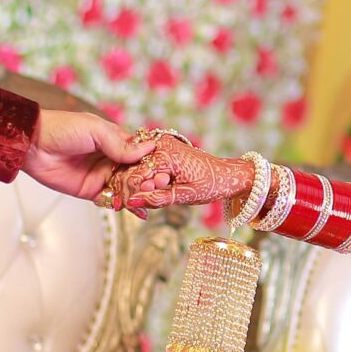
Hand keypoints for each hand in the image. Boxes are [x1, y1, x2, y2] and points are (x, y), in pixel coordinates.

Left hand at [22, 111, 156, 202]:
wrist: (33, 145)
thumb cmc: (63, 128)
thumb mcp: (95, 130)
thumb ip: (121, 144)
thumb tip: (149, 149)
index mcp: (116, 139)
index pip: (141, 151)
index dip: (154, 159)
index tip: (166, 166)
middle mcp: (112, 158)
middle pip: (138, 171)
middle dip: (150, 179)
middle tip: (160, 185)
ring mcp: (102, 175)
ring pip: (128, 187)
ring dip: (141, 192)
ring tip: (152, 197)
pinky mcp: (91, 190)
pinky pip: (112, 199)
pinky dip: (127, 205)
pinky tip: (140, 211)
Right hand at [119, 135, 257, 214]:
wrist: (226, 174)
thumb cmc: (210, 185)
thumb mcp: (184, 196)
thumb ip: (157, 198)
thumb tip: (132, 202)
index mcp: (166, 154)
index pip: (134, 176)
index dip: (128, 194)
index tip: (124, 208)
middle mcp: (160, 144)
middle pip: (130, 168)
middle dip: (127, 189)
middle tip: (129, 207)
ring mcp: (160, 143)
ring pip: (133, 165)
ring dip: (132, 183)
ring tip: (136, 201)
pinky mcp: (161, 147)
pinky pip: (142, 163)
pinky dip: (140, 177)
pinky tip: (143, 190)